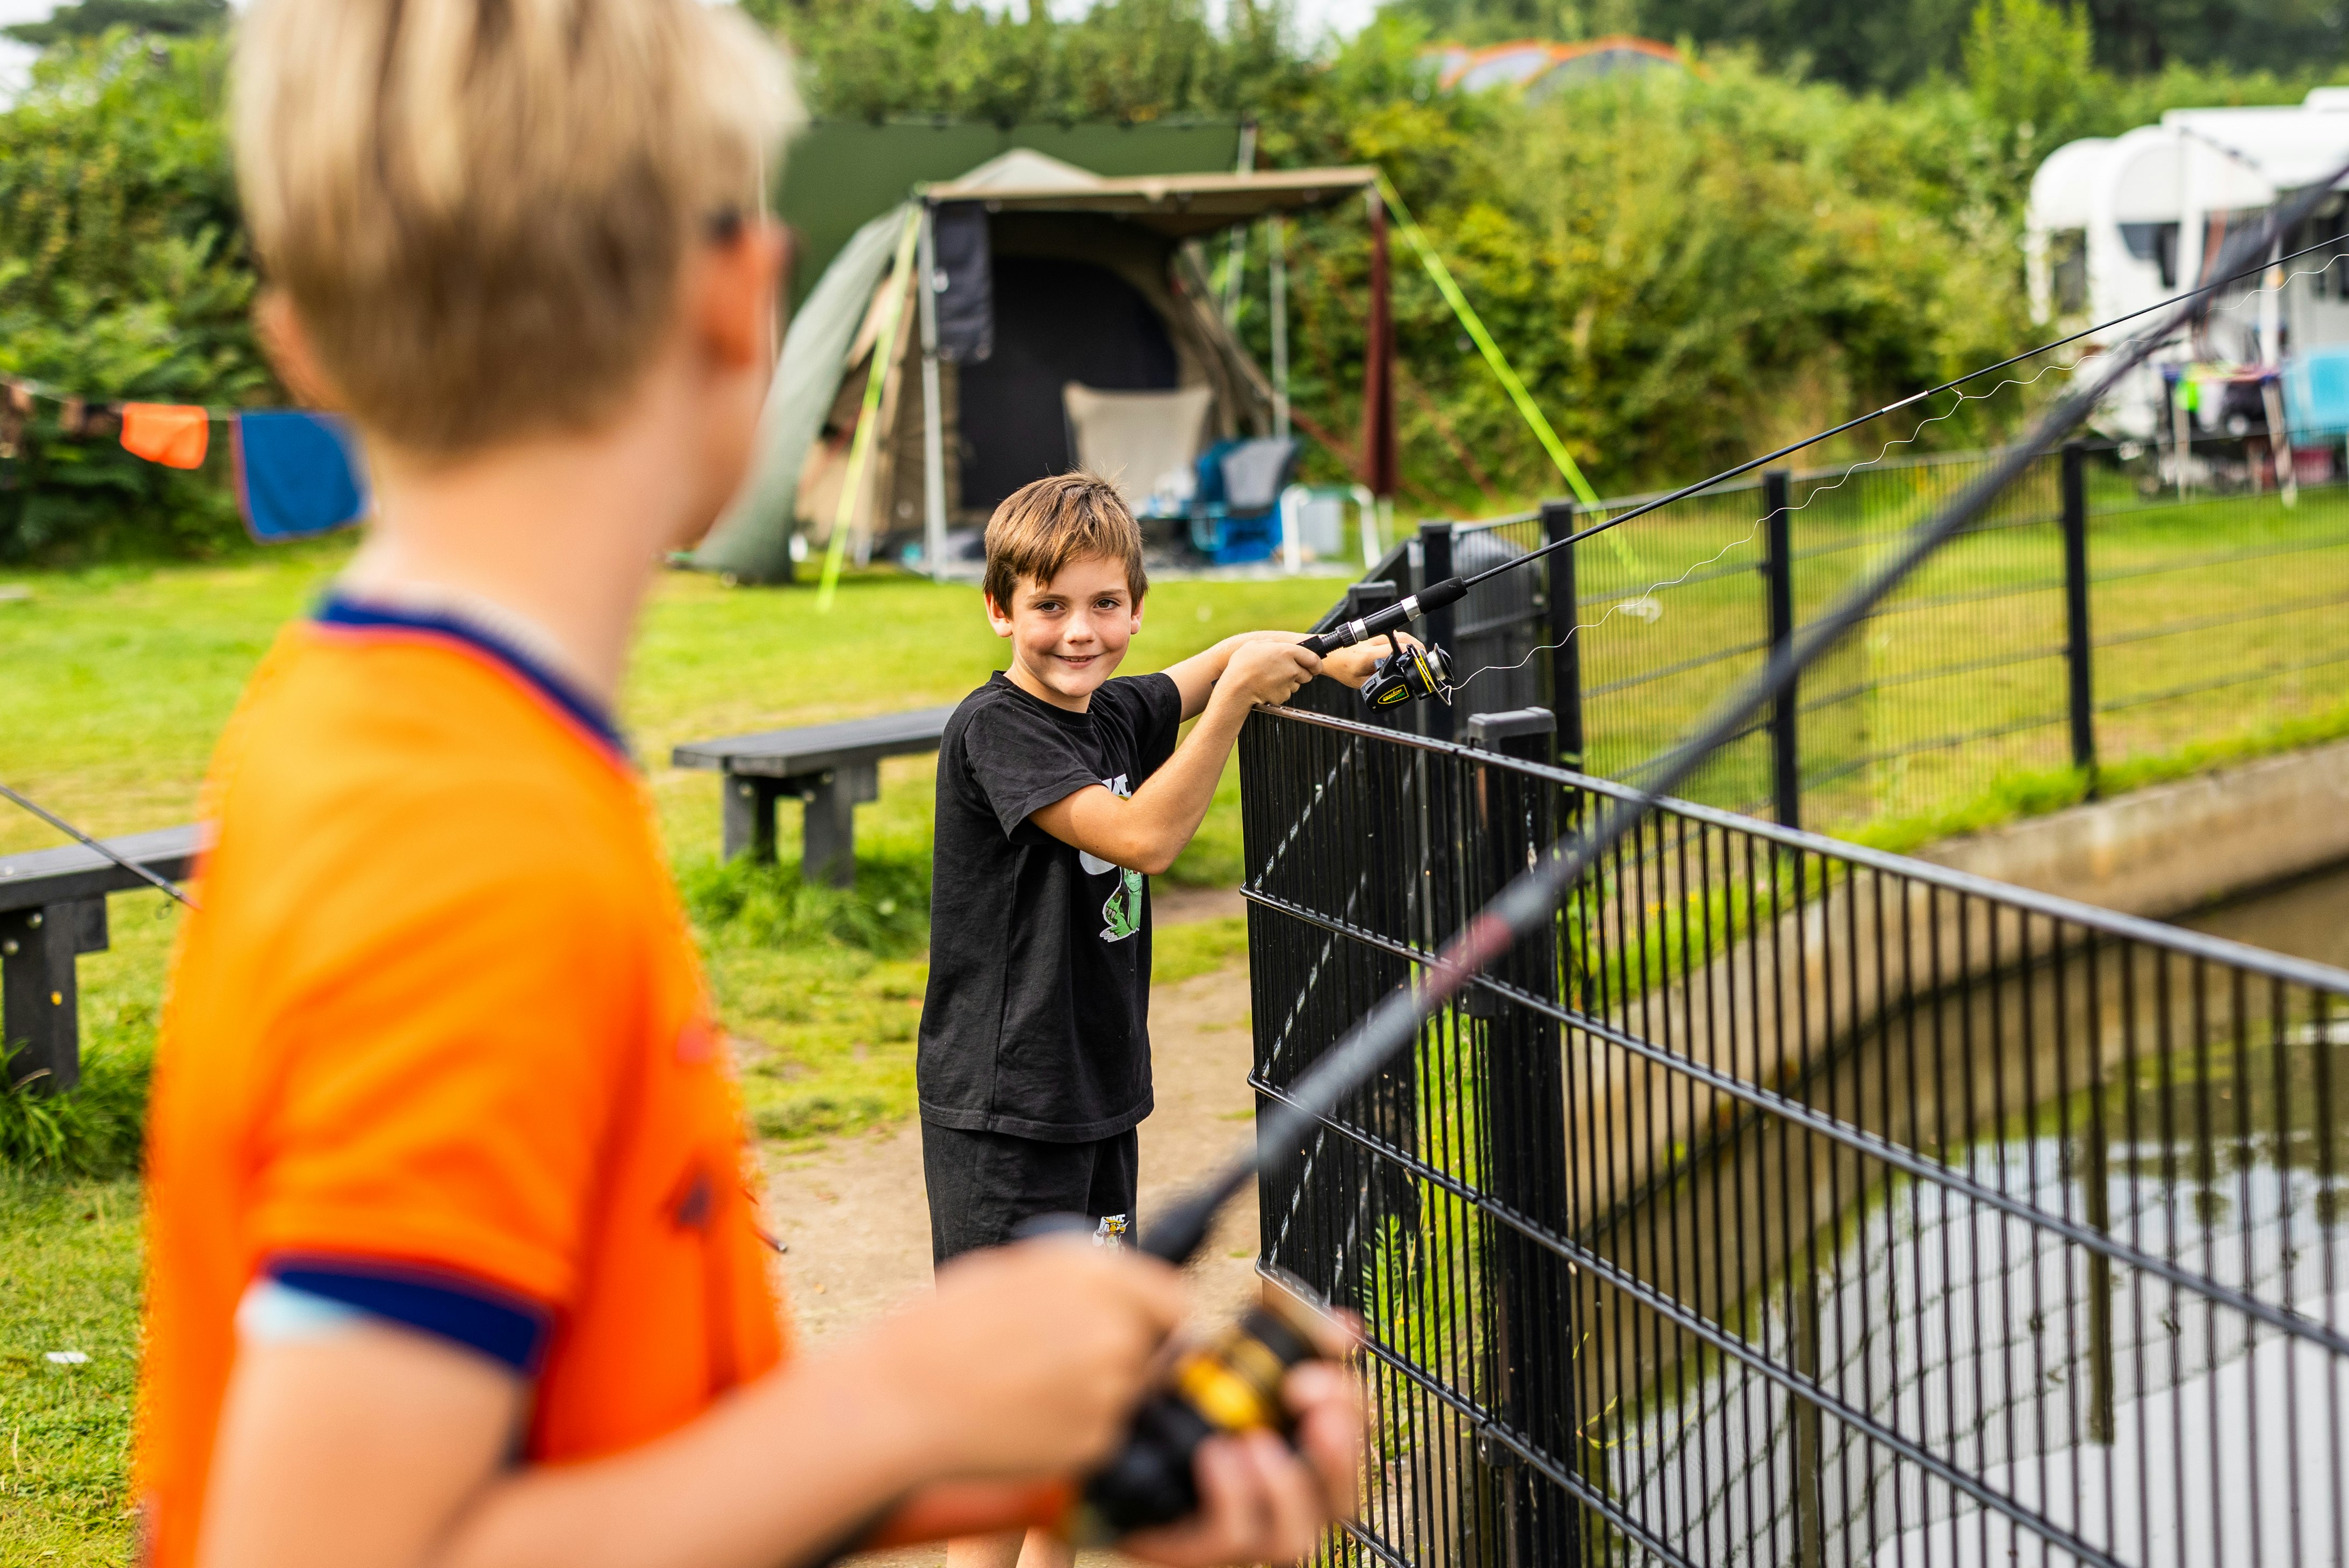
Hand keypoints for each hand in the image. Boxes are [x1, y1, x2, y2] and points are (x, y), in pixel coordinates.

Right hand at [854, 1238, 1185, 1478]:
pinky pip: (1102, 1436)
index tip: (1142, 1330)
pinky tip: (1024, 1419)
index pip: (1174, 1300)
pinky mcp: (1095, 1442)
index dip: (1158, 1319)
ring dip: (1096, 1396)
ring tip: (1031, 1390)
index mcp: (1098, 1274)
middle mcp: (1116, 1328)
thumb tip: (1122, 1297)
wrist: (901, 1399)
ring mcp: (1110, 1390)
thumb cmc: (942, 1330)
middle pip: (1154, 1352)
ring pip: (1127, 1396)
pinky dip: (1074, 1432)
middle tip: (1064, 1366)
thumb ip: (1081, 1282)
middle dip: (1123, 1359)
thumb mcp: (1015, 1272)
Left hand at [1120, 1361, 1365, 1566]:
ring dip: (1286, 1486)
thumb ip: (1281, 1344)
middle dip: (1339, 1450)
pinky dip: (1233, 1497)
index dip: (1354, 1403)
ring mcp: (1246, 1532)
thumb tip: (1345, 1326)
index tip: (1328, 1361)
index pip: (1354, 1440)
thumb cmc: (1176, 1408)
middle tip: (1308, 1397)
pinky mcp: (1200, 1549)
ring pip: (1296, 1535)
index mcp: (1298, 1453)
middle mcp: (1283, 1501)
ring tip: (1256, 1441)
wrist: (1103, 1450)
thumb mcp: (1228, 1366)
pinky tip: (1215, 1455)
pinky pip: (1232, 1539)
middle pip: (1344, 1498)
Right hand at [1218, 639, 1320, 708]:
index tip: (1315, 667)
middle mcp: (1292, 668)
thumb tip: (1275, 645)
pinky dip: (1279, 692)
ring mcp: (1288, 684)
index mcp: (1288, 652)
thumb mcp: (1253, 645)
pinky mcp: (1283, 696)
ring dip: (1288, 683)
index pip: (1313, 659)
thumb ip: (1270, 644)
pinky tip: (1266, 688)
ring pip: (1296, 685)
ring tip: (1270, 679)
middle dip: (1299, 674)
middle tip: (1285, 672)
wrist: (1236, 688)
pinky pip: (1285, 694)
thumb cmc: (1242, 665)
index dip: (1316, 664)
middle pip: (1307, 674)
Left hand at [1319, 633, 1417, 690]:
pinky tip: (1407, 650)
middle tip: (1423, 659)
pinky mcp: (1375, 634)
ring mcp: (1374, 636)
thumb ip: (1377, 682)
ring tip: (1418, 654)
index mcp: (1368, 656)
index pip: (1395, 650)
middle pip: (1403, 639)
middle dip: (1417, 647)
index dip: (1411, 654)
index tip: (1419, 663)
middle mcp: (1372, 642)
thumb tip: (1395, 683)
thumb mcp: (1359, 682)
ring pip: (1400, 635)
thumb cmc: (1342, 668)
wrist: (1330, 655)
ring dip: (1412, 643)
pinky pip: (1394, 635)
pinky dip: (1403, 642)